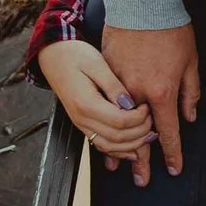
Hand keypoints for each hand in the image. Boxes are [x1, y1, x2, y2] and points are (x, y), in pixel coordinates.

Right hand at [37, 40, 156, 184]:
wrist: (54, 56)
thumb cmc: (74, 55)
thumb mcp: (98, 64)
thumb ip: (114, 86)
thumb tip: (130, 104)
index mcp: (86, 103)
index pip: (120, 121)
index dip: (139, 118)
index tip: (148, 107)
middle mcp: (81, 118)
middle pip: (117, 138)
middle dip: (140, 132)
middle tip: (152, 119)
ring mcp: (81, 124)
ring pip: (110, 146)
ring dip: (132, 145)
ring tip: (149, 134)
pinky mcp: (83, 124)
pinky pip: (101, 144)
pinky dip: (119, 150)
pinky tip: (133, 149)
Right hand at [103, 22, 199, 179]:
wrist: (143, 2)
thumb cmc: (171, 30)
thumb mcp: (190, 62)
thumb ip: (188, 93)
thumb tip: (187, 118)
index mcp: (161, 92)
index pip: (168, 132)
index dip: (172, 153)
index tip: (173, 170)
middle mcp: (137, 94)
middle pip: (139, 135)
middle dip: (141, 161)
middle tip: (142, 181)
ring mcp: (119, 84)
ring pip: (118, 123)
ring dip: (119, 147)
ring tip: (118, 168)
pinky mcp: (107, 73)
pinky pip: (106, 105)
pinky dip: (105, 123)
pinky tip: (103, 136)